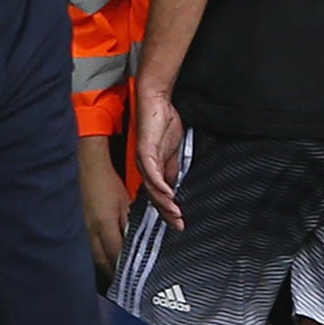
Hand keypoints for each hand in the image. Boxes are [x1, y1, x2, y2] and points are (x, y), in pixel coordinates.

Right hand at [77, 138, 130, 280]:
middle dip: (114, 275)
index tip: (134, 277)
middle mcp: (90, 232)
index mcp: (104, 225)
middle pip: (102, 262)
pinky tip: (100, 261)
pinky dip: (94, 258)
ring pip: (92, 259)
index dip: (125, 268)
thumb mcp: (126, 202)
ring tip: (114, 277)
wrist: (85, 168)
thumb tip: (140, 241)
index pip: (116, 255)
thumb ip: (132, 223)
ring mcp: (80, 231)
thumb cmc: (107, 183)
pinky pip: (85, 250)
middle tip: (125, 284)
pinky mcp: (75, 229)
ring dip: (103, 268)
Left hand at [135, 83, 187, 230]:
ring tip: (175, 214)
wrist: (156, 100)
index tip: (180, 222)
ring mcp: (143, 160)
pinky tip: (169, 194)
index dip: (168, 209)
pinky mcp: (145, 150)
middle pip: (153, 196)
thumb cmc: (164, 122)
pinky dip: (160, 185)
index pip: (158, 194)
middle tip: (178, 225)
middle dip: (166, 212)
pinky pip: (152, 172)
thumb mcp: (172, 151)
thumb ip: (172, 169)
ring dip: (164, 202)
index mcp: (151, 168)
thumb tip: (175, 187)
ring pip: (151, 188)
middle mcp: (144, 167)